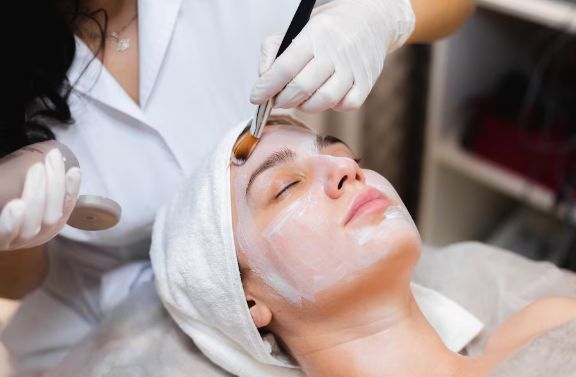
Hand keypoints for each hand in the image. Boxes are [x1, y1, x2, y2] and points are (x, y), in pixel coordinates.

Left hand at [0, 148, 80, 250]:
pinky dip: (13, 222)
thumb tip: (52, 157)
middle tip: (51, 159)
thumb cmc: (6, 204)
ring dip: (37, 195)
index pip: (64, 209)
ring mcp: (15, 243)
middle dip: (55, 186)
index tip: (73, 170)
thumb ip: (39, 184)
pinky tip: (16, 206)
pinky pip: (5, 236)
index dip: (71, 191)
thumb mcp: (27, 191)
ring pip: (32, 224)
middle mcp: (35, 237)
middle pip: (52, 217)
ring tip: (36, 169)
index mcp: (46, 226)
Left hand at [250, 0, 414, 112]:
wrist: (371, 18)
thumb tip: (263, 79)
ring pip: (323, 101)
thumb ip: (273, 50)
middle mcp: (335, 51)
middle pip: (301, 88)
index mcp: (314, 35)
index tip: (255, 97)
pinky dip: (333, 107)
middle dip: (283, 100)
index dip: (266, 87)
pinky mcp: (367, 82)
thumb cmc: (328, 28)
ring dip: (306, 106)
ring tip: (301, 99)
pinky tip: (328, 96)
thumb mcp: (297, 27)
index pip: (284, 68)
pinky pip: (346, 106)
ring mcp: (353, 68)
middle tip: (278, 100)